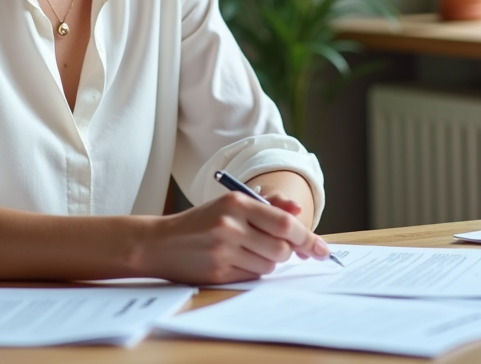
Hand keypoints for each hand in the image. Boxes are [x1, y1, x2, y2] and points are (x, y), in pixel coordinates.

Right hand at [138, 192, 331, 284]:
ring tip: (247, 251)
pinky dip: (252, 271)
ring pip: (269, 264)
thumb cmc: (200, 222)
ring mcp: (223, 250)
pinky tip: (235, 261)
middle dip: (286, 251)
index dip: (306, 236)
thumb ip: (266, 205)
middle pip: (281, 248)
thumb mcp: (230, 204)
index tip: (320, 248)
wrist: (160, 242)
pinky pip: (252, 276)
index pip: (284, 222)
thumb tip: (297, 206)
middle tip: (275, 247)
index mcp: (236, 203)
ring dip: (267, 261)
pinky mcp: (218, 272)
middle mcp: (230, 225)